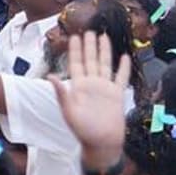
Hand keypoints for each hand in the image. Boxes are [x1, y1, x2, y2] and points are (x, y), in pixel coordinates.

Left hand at [49, 31, 130, 164]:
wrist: (102, 143)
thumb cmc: (83, 130)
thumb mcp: (69, 110)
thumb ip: (61, 93)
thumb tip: (50, 77)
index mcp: (78, 87)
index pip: (76, 63)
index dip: (75, 50)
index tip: (74, 36)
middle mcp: (91, 84)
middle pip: (90, 60)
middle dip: (89, 46)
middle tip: (88, 31)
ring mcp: (105, 88)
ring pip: (105, 64)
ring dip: (104, 51)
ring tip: (103, 37)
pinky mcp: (117, 94)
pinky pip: (121, 77)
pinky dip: (123, 67)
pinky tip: (124, 57)